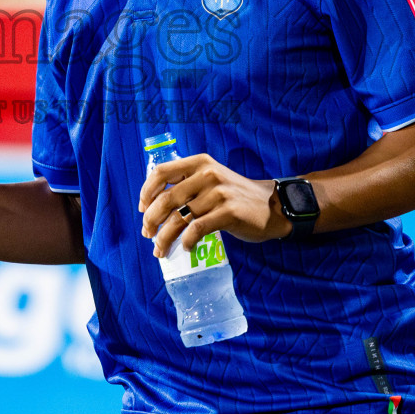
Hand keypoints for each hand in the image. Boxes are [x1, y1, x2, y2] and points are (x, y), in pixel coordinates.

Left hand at [138, 154, 287, 257]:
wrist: (272, 207)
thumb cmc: (235, 196)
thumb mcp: (212, 180)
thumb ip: (187, 185)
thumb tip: (152, 206)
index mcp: (200, 163)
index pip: (161, 172)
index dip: (146, 192)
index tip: (142, 209)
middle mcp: (208, 174)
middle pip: (166, 199)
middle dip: (151, 221)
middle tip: (148, 235)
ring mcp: (219, 193)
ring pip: (179, 218)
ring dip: (165, 238)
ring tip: (160, 250)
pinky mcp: (229, 212)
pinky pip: (197, 229)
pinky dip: (186, 242)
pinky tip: (186, 247)